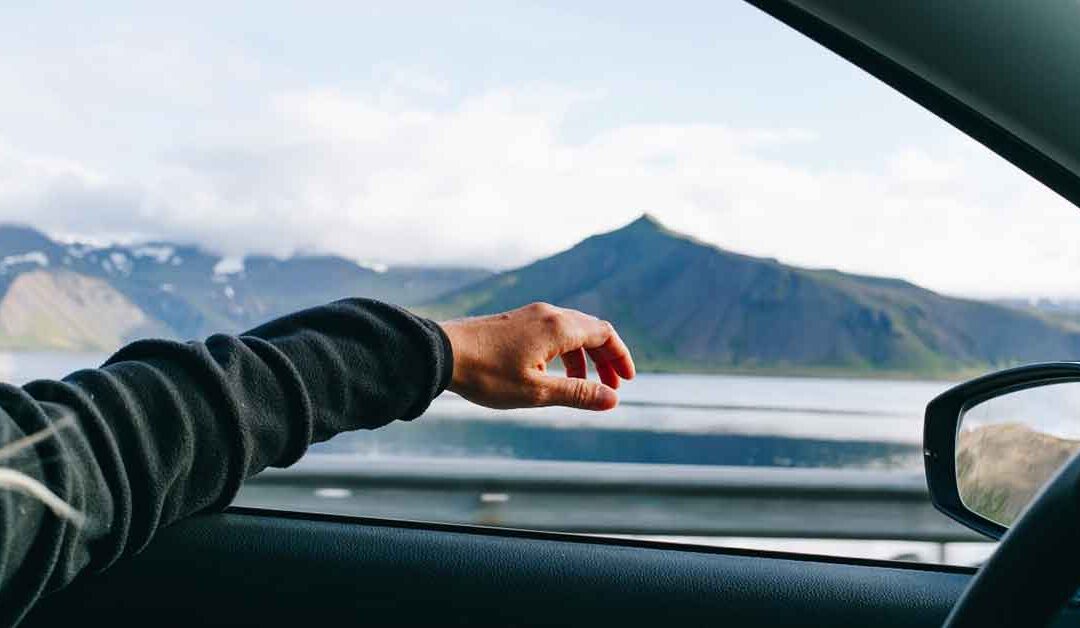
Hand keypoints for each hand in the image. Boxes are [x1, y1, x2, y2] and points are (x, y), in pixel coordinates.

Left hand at [439, 302, 635, 410]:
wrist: (442, 353)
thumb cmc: (487, 374)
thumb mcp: (537, 392)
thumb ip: (577, 394)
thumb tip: (612, 400)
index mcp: (559, 327)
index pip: (605, 334)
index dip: (621, 357)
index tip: (626, 381)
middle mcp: (548, 314)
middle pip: (591, 330)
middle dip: (605, 359)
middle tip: (611, 388)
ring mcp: (530, 315)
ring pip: (571, 331)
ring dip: (584, 358)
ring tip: (582, 386)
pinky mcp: (515, 321)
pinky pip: (551, 332)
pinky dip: (564, 352)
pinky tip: (553, 374)